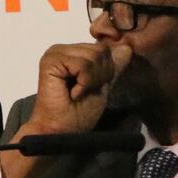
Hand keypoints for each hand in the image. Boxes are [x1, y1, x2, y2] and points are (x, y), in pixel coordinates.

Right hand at [0, 42, 132, 177]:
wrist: (61, 130)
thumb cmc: (77, 113)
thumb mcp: (103, 86)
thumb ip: (113, 66)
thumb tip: (126, 47)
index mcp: (73, 53)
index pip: (104, 48)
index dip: (106, 70)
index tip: (91, 87)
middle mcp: (62, 49)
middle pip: (101, 50)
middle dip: (100, 75)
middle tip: (83, 91)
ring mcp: (55, 53)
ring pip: (94, 56)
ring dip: (91, 80)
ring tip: (78, 93)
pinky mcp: (50, 61)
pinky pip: (83, 65)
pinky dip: (84, 82)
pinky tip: (73, 93)